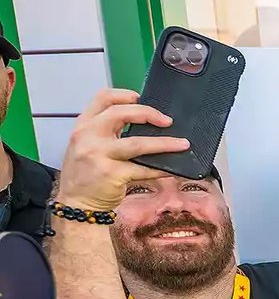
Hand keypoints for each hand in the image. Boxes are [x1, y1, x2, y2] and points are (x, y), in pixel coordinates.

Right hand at [55, 88, 188, 212]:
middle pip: (121, 113)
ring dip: (165, 143)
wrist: (76, 203)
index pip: (102, 98)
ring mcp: (99, 155)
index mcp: (83, 126)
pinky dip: (161, 168)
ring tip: (182, 144)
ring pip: (138, 143)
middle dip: (149, 114)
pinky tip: (173, 168)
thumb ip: (106, 132)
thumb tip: (143, 124)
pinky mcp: (112, 174)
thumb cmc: (86, 175)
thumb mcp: (87, 146)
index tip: (141, 97)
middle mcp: (88, 136)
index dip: (124, 94)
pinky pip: (144, 169)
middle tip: (168, 121)